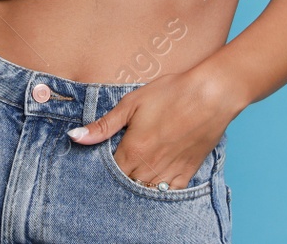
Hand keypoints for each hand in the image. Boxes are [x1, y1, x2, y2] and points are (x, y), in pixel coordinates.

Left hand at [67, 66, 241, 189]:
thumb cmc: (171, 93)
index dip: (102, 168)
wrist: (211, 95)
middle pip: (125, 185)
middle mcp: (149, 167)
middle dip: (118, 178)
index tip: (102, 160)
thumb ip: (104, 125)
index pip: (108, 173)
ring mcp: (170, 172)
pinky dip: (160, 190)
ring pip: (145, 191)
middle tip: (120, 163)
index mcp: (133, 150)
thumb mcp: (133, 103)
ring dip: (137, 185)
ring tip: (135, 171)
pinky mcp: (187, 172)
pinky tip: (155, 180)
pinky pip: (169, 193)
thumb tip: (75, 137)